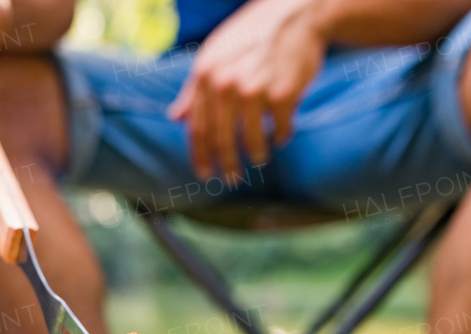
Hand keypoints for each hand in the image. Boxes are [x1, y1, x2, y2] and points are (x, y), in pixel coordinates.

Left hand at [168, 0, 325, 180]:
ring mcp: (254, 90)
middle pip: (221, 140)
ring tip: (259, 158)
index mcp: (205, 75)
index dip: (200, 156)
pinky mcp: (283, 94)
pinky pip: (280, 130)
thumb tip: (175, 117)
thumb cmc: (252, 36)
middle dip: (226, 165)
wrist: (295, 13)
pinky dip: (281, 137)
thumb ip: (195, 88)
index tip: (205, 174)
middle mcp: (226, 84)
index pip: (197, 128)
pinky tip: (281, 136)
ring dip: (256, 154)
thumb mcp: (215, 55)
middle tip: (231, 179)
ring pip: (252, 141)